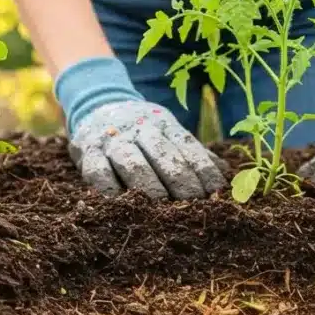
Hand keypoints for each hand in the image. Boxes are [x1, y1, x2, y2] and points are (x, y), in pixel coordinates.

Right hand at [68, 100, 226, 199]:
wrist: (96, 104)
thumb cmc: (143, 131)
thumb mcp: (170, 133)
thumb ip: (195, 154)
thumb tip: (228, 176)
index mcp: (164, 124)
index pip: (188, 147)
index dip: (203, 170)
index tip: (215, 192)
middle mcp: (139, 129)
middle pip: (163, 155)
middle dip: (180, 181)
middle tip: (192, 204)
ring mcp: (112, 141)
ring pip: (133, 164)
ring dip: (149, 187)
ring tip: (162, 209)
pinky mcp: (87, 153)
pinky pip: (99, 173)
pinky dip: (111, 191)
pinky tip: (124, 206)